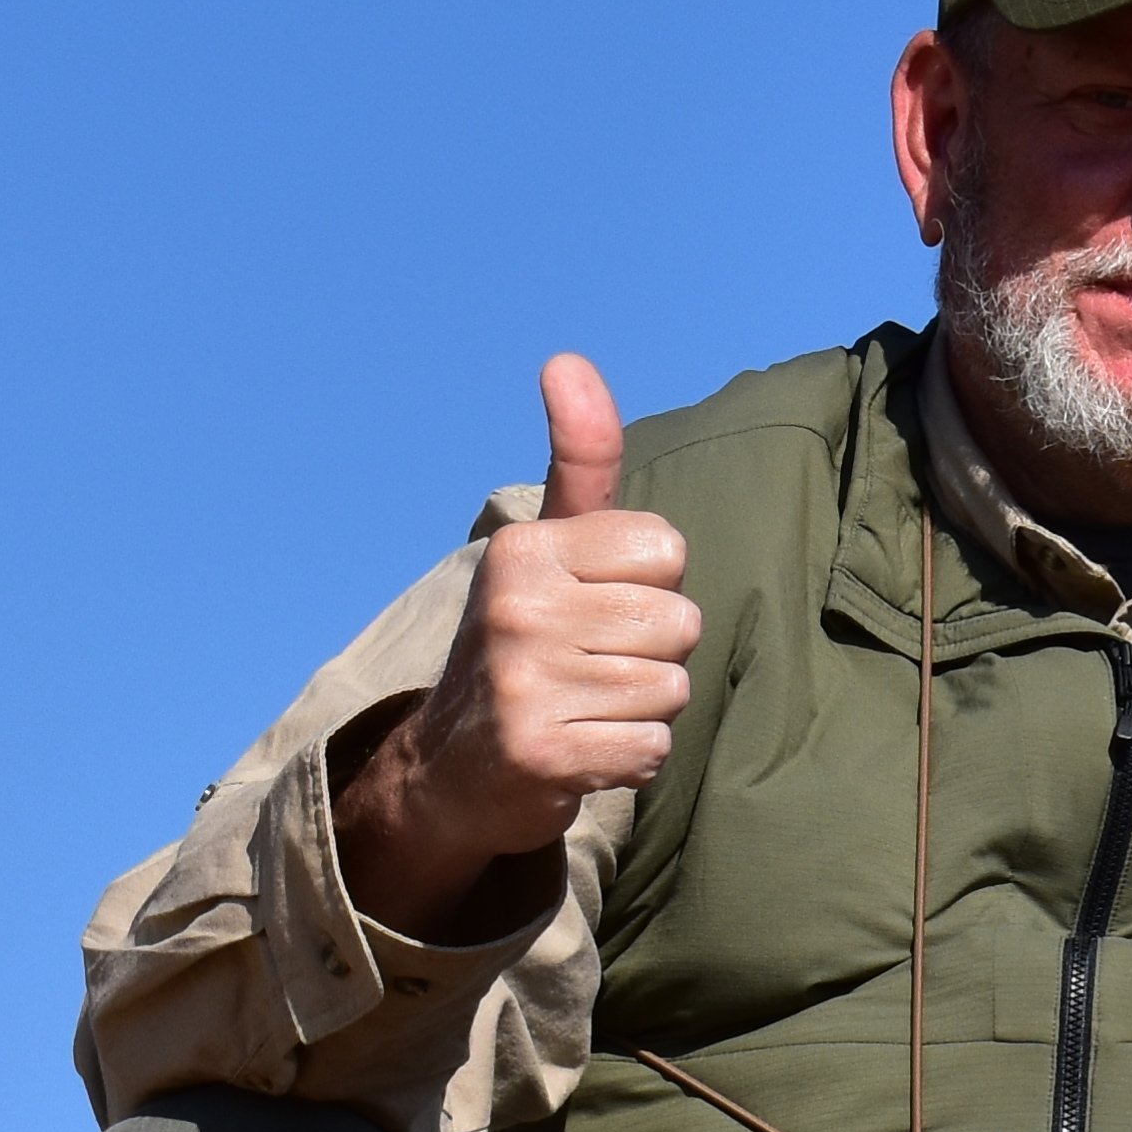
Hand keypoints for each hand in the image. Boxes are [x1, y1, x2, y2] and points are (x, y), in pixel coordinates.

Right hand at [333, 355, 699, 937]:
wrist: (450, 771)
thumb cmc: (526, 644)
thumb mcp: (549, 544)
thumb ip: (580, 460)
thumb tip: (568, 360)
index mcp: (526, 549)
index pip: (667, 551)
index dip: (649, 587)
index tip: (595, 608)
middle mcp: (518, 607)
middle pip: (680, 623)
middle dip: (652, 653)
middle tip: (589, 668)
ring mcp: (524, 682)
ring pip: (671, 689)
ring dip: (642, 709)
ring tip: (584, 706)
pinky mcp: (540, 752)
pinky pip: (651, 747)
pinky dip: (631, 758)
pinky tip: (584, 750)